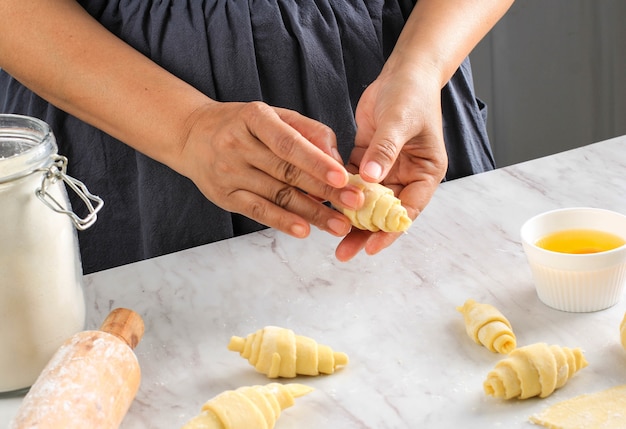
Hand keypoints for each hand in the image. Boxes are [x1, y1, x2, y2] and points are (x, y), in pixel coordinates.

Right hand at [175, 101, 364, 238]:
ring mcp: (228, 172)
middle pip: (286, 172)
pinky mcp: (224, 196)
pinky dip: (282, 222)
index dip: (316, 161)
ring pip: (277, 196)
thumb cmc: (243, 125)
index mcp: (253, 117)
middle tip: (354, 204)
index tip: (343, 176)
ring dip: (311, 213)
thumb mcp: (274, 115)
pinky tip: (304, 231)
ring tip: (339, 224)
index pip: (288, 143)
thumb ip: (309, 131)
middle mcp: (236, 145)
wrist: (192, 136)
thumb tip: (337, 160)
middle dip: (325, 190)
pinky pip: (258, 211)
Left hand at [336, 65, 447, 260]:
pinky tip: (323, 205)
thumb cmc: (411, 95)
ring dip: (351, 217)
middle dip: (366, 232)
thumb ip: (385, 150)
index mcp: (426, 172)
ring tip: (331, 238)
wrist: (403, 73)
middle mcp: (407, 176)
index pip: (408, 209)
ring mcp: (386, 170)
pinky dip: (340, 193)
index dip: (390, 230)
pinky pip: (352, 183)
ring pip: (367, 202)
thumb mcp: (399, 121)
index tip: (371, 246)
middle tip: (344, 252)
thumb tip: (370, 179)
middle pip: (385, 212)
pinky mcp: (368, 161)